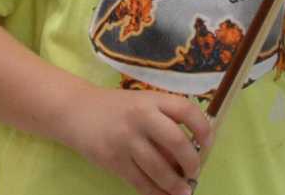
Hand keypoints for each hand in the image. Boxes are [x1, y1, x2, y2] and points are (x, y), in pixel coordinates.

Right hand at [60, 87, 213, 194]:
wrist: (77, 111)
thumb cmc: (116, 108)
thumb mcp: (142, 104)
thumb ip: (164, 121)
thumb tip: (189, 153)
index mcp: (151, 100)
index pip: (186, 110)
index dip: (203, 128)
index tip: (208, 143)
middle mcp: (140, 117)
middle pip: (176, 141)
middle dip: (191, 162)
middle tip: (194, 171)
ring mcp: (125, 140)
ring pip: (159, 168)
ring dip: (176, 184)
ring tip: (184, 191)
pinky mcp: (113, 160)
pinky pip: (140, 182)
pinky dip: (156, 193)